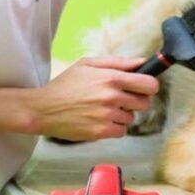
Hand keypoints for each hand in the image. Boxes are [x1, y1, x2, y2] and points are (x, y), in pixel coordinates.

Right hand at [28, 57, 158, 141]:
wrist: (44, 109)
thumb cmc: (65, 85)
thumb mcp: (88, 64)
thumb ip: (118, 62)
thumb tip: (143, 62)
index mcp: (111, 78)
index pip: (149, 84)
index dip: (149, 86)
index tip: (144, 87)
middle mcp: (112, 97)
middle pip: (145, 103)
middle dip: (136, 101)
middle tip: (121, 99)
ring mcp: (107, 116)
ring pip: (131, 118)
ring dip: (122, 114)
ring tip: (103, 109)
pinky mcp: (102, 132)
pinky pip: (121, 131)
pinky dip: (114, 127)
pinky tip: (100, 120)